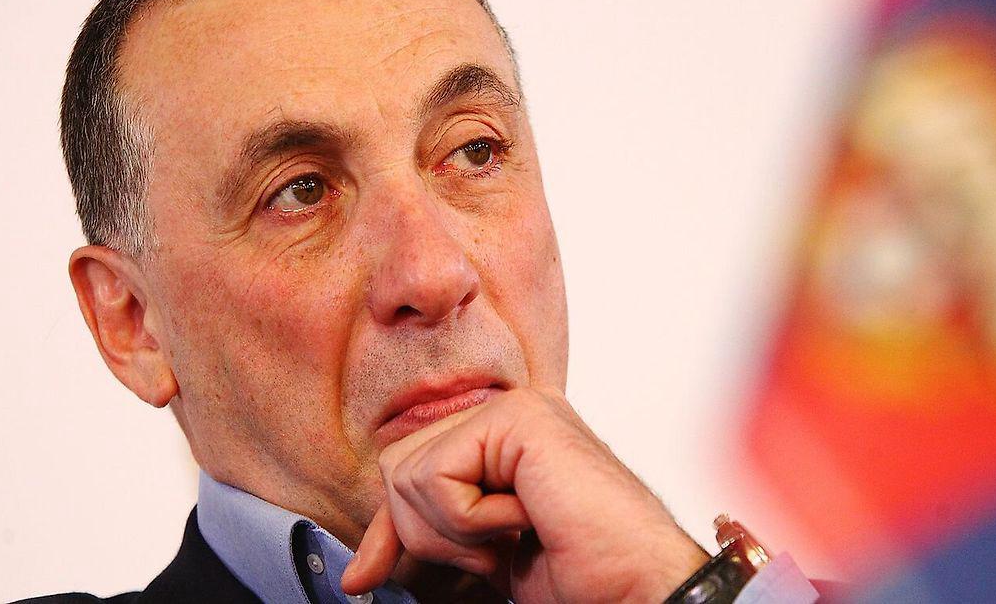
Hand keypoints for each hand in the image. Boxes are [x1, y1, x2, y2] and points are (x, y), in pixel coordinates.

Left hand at [341, 387, 709, 602]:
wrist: (638, 590)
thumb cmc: (581, 575)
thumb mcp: (480, 555)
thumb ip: (425, 539)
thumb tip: (357, 571)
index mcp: (502, 439)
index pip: (405, 470)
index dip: (392, 531)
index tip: (374, 577)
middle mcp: (509, 413)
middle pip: (396, 467)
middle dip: (428, 533)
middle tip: (497, 549)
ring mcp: (517, 409)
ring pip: (408, 473)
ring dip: (454, 531)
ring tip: (516, 534)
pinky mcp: (520, 419)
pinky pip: (435, 476)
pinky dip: (470, 522)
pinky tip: (525, 521)